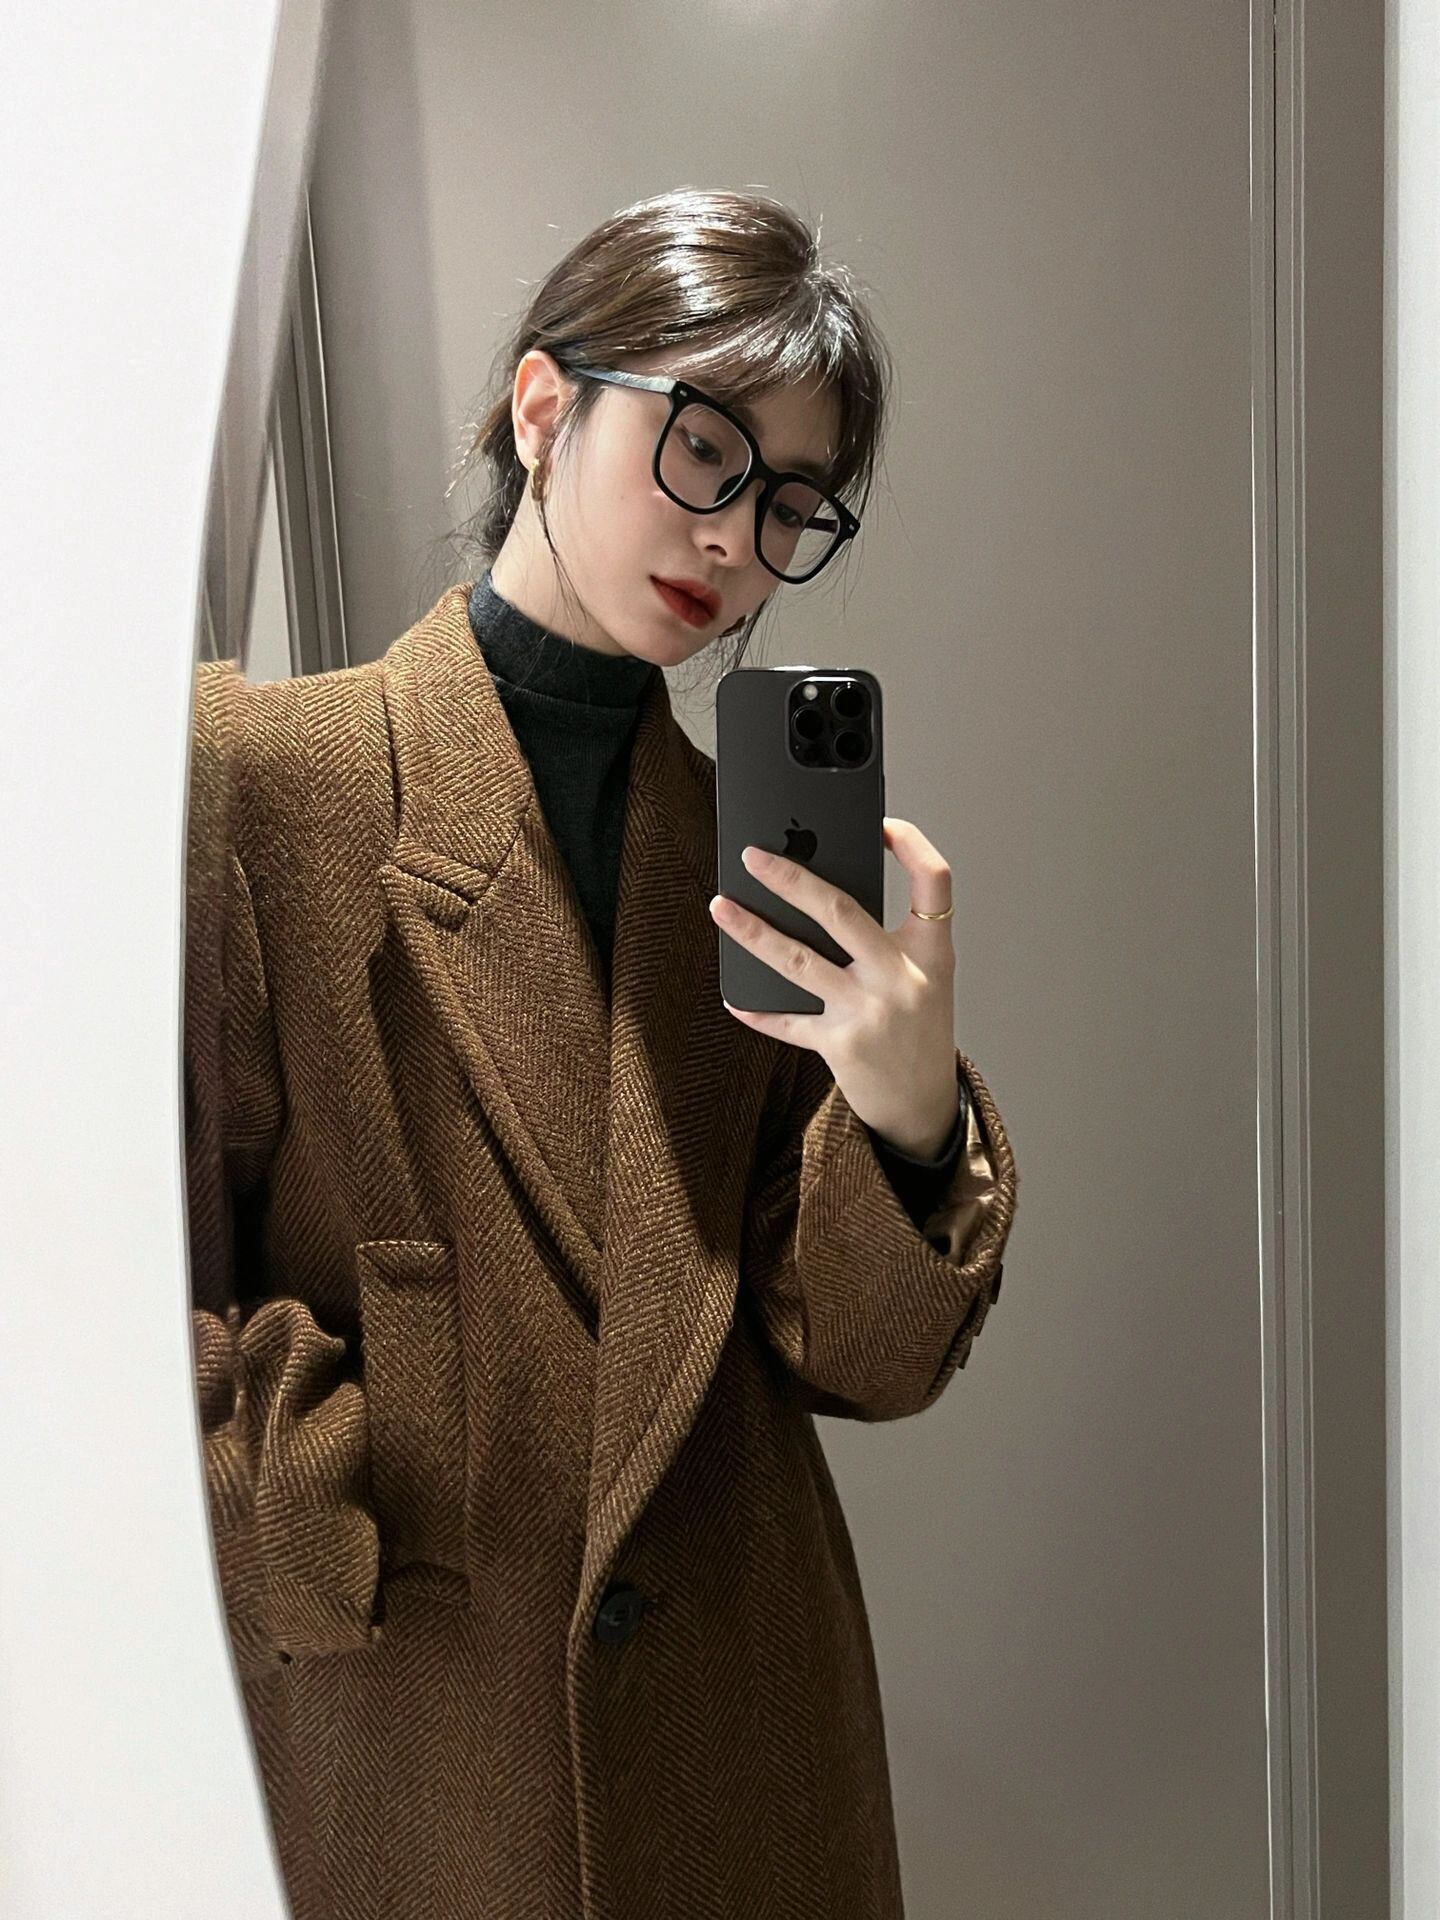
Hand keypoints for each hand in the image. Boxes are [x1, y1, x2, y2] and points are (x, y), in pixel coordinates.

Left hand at [709, 816, 960, 1157]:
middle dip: (790, 878)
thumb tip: (816, 897)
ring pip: (798, 961)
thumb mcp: (924, 978)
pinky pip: (787, 1020)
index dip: (911, 843)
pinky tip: (734, 994)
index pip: (935, 881)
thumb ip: (886, 940)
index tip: (881, 822)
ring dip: (752, 932)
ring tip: (721, 907)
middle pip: (840, 912)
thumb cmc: (919, 1031)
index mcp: (932, 953)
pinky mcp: (840, 1046)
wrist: (925, 1105)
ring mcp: (869, 1013)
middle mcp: (902, 978)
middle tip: (752, 856)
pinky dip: (758, 1007)